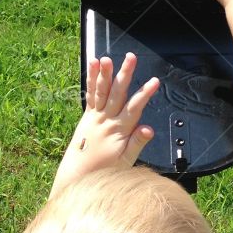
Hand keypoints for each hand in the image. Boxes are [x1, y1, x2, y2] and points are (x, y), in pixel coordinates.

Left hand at [48, 53, 158, 199]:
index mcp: (119, 131)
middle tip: (131, 58)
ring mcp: (95, 117)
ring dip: (105, 74)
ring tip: (107, 58)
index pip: (134, 109)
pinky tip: (92, 65)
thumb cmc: (105, 169)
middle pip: (117, 94)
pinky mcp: (87, 115)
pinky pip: (90, 94)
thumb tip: (148, 129)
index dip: (144, 94)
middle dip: (125, 74)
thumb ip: (137, 143)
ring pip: (101, 91)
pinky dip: (91, 79)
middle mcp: (106, 121)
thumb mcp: (126, 162)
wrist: (78, 174)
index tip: (154, 81)